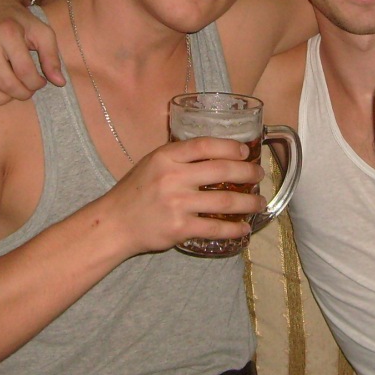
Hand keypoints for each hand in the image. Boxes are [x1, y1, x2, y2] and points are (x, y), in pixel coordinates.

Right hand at [0, 0, 64, 102]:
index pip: (25, 72)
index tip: (40, 82)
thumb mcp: (41, 32)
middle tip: (27, 90)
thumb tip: (59, 83)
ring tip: (10, 92)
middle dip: (21, 93)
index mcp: (8, 32)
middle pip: (5, 83)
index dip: (37, 83)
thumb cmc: (19, 20)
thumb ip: (52, 56)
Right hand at [104, 138, 266, 254]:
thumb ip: (180, 157)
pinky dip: (234, 229)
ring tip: (259, 203)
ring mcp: (178, 204)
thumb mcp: (153, 163)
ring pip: (225, 201)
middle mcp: (173, 177)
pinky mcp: (180, 228)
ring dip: (248, 202)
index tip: (246, 152)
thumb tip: (217, 153)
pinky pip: (215, 228)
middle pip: (222, 170)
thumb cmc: (136, 191)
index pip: (206, 145)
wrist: (115, 223)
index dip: (231, 147)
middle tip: (259, 175)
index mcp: (167, 156)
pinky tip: (244, 228)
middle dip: (248, 172)